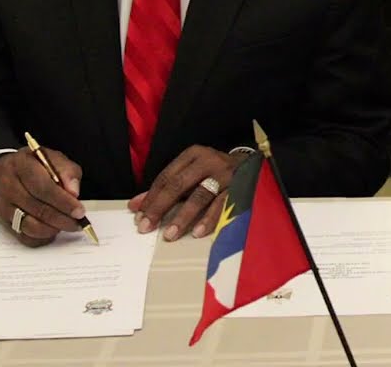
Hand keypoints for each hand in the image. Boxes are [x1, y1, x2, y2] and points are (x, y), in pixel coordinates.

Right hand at [0, 147, 84, 247]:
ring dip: (53, 229)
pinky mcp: (4, 221)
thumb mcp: (51, 157)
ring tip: (67, 225)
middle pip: (37, 209)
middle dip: (62, 219)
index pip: (43, 188)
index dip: (63, 202)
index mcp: (22, 166)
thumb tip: (74, 192)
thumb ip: (66, 171)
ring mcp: (4, 206)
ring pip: (30, 226)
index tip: (79, 211)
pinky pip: (24, 236)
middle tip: (78, 222)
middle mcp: (9, 186)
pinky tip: (52, 230)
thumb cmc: (30, 165)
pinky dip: (41, 237)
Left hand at [127, 146, 244, 241]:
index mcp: (193, 155)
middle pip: (179, 185)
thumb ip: (166, 189)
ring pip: (200, 195)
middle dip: (161, 207)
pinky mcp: (239, 188)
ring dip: (183, 216)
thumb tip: (136, 206)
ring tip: (170, 234)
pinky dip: (209, 219)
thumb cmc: (216, 172)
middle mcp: (208, 161)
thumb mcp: (192, 173)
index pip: (166, 177)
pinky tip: (198, 232)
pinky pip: (222, 205)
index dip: (151, 197)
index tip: (139, 216)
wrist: (254, 165)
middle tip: (147, 226)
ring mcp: (225, 175)